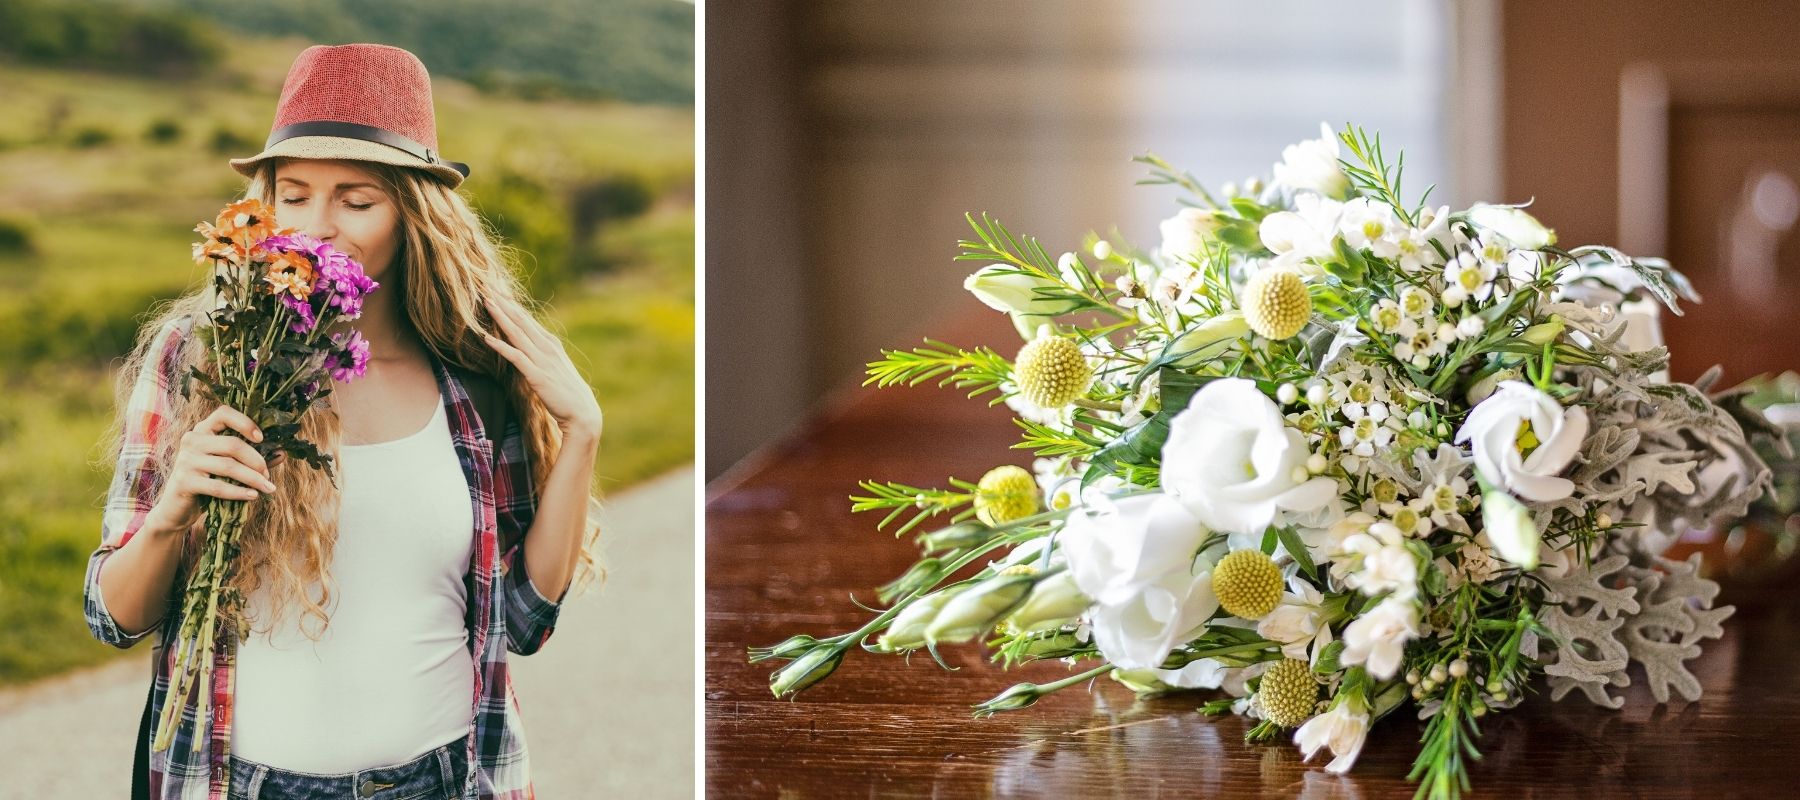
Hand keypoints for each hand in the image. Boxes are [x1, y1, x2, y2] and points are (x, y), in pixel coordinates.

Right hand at [145, 405, 278, 535]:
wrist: (177, 507)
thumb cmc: (207, 482)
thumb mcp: (228, 467)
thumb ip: (253, 458)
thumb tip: (283, 453)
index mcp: (202, 430)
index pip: (223, 413)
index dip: (245, 423)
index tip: (261, 438)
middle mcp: (192, 440)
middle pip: (232, 444)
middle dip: (256, 461)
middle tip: (268, 476)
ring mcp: (186, 460)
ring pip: (228, 466)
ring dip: (253, 478)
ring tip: (268, 488)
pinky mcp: (184, 481)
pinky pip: (218, 486)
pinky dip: (239, 492)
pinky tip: (253, 496)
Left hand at [481, 296, 603, 440]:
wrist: (582, 413)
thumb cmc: (568, 394)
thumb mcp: (556, 369)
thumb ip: (543, 357)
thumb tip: (530, 352)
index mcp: (551, 344)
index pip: (528, 319)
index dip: (512, 304)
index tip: (497, 291)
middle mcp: (547, 347)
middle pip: (521, 320)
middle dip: (504, 303)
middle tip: (488, 285)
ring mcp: (542, 360)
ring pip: (517, 333)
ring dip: (501, 317)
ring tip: (486, 302)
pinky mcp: (537, 375)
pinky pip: (516, 357)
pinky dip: (501, 346)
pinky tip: (487, 338)